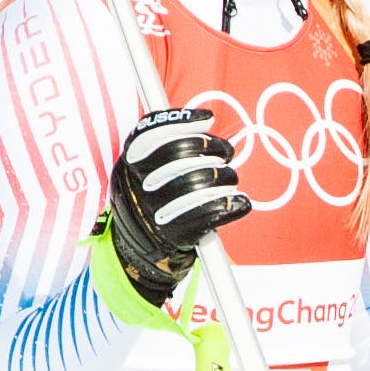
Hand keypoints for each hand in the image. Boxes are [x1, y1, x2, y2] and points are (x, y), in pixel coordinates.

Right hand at [104, 108, 250, 306]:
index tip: (208, 119)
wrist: (139, 251)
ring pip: (201, 181)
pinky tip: (240, 202)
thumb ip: (162, 143)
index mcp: (129, 164)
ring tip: (229, 178)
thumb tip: (204, 120)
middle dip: (212, 147)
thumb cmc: (151, 199)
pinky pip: (212, 212)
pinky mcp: (176, 233)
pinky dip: (233, 204)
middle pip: (182, 154)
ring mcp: (156, 210)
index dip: (183, 122)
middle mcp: (138, 185)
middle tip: (225, 151)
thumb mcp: (140, 168)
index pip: (152, 133)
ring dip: (226, 176)